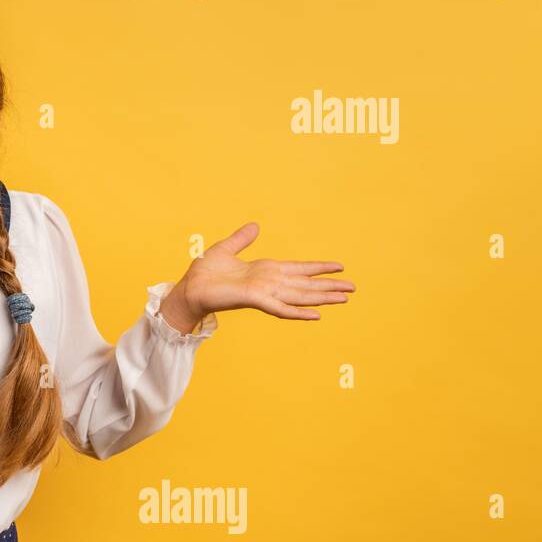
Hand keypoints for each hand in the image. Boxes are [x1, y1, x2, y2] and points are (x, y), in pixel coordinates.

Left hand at [158, 222, 355, 331]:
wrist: (188, 289)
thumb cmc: (204, 273)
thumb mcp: (225, 249)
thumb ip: (241, 239)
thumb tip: (255, 225)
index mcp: (265, 270)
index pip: (298, 269)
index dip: (318, 268)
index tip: (340, 267)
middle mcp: (269, 282)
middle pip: (306, 284)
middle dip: (329, 286)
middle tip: (353, 288)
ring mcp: (264, 292)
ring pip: (300, 295)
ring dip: (322, 298)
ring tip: (344, 299)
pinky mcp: (254, 300)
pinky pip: (280, 308)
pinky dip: (298, 311)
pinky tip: (316, 316)